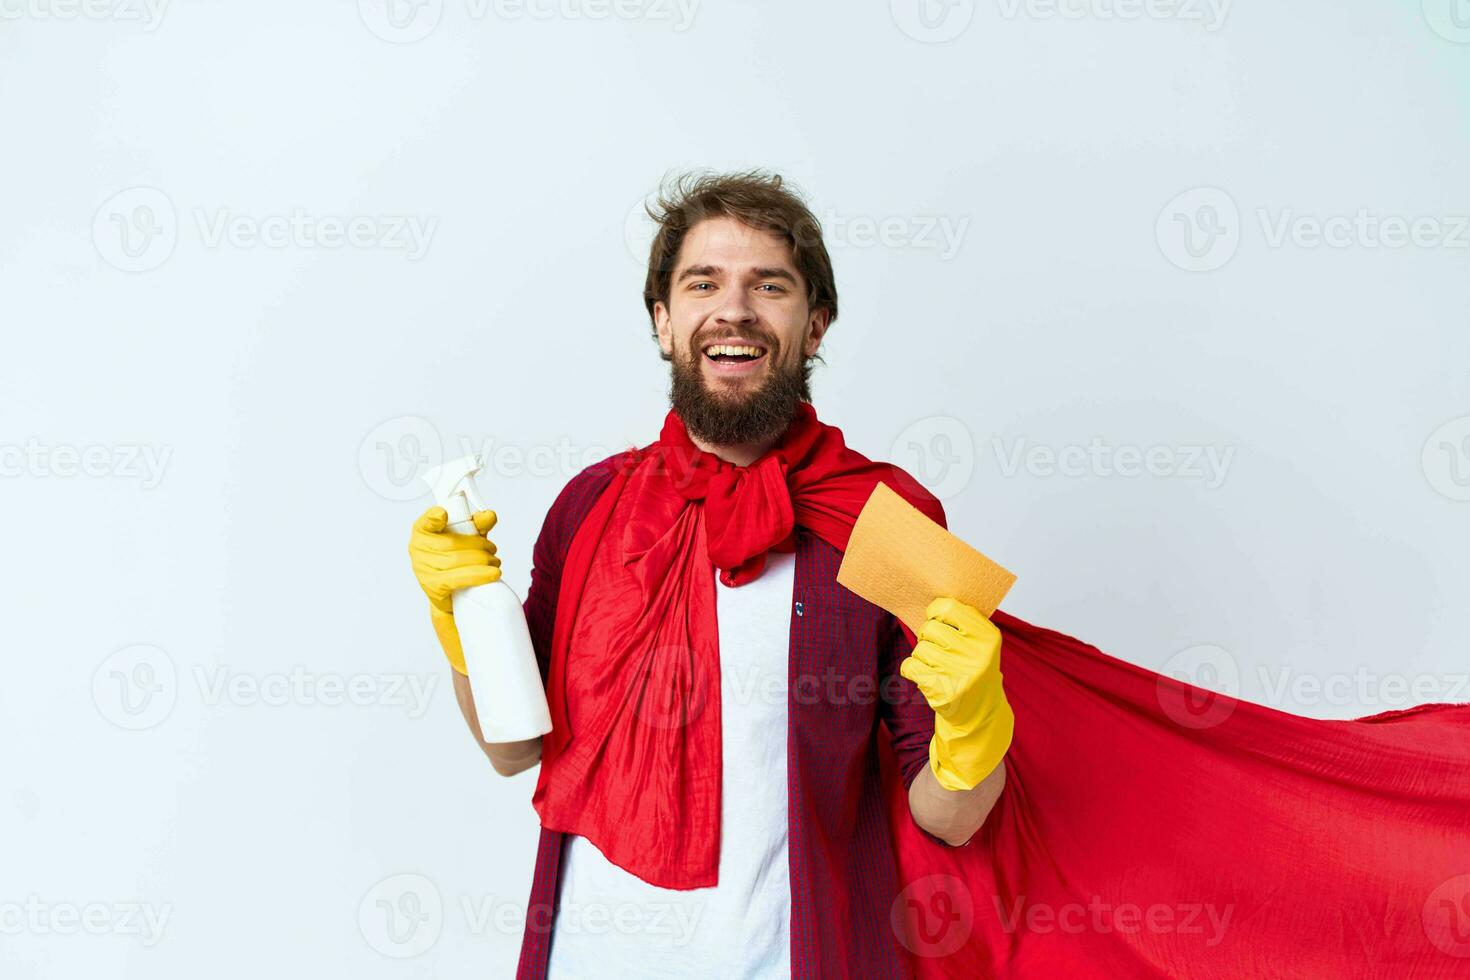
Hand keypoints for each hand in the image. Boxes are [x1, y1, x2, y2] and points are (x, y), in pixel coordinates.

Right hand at [409, 506, 501, 673]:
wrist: (452, 595)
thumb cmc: (458, 559)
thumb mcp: (468, 538)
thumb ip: (477, 524)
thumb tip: (489, 515)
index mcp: (422, 531)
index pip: (425, 521)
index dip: (433, 518)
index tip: (443, 514)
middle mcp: (417, 549)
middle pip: (453, 543)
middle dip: (479, 545)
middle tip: (492, 550)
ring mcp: (423, 569)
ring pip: (458, 560)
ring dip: (483, 560)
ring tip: (495, 562)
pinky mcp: (433, 587)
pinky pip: (459, 578)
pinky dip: (479, 575)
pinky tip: (494, 573)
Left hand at [900, 596, 1013, 791]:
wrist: (980, 714)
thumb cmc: (973, 669)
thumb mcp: (980, 643)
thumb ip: (962, 621)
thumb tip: (930, 598)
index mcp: (988, 636)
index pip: (948, 607)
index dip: (935, 612)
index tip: (937, 619)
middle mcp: (976, 654)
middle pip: (929, 629)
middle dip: (927, 637)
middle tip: (939, 648)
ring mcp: (959, 674)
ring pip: (919, 649)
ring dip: (922, 656)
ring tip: (939, 667)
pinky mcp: (942, 691)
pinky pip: (910, 667)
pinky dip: (913, 670)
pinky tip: (928, 677)